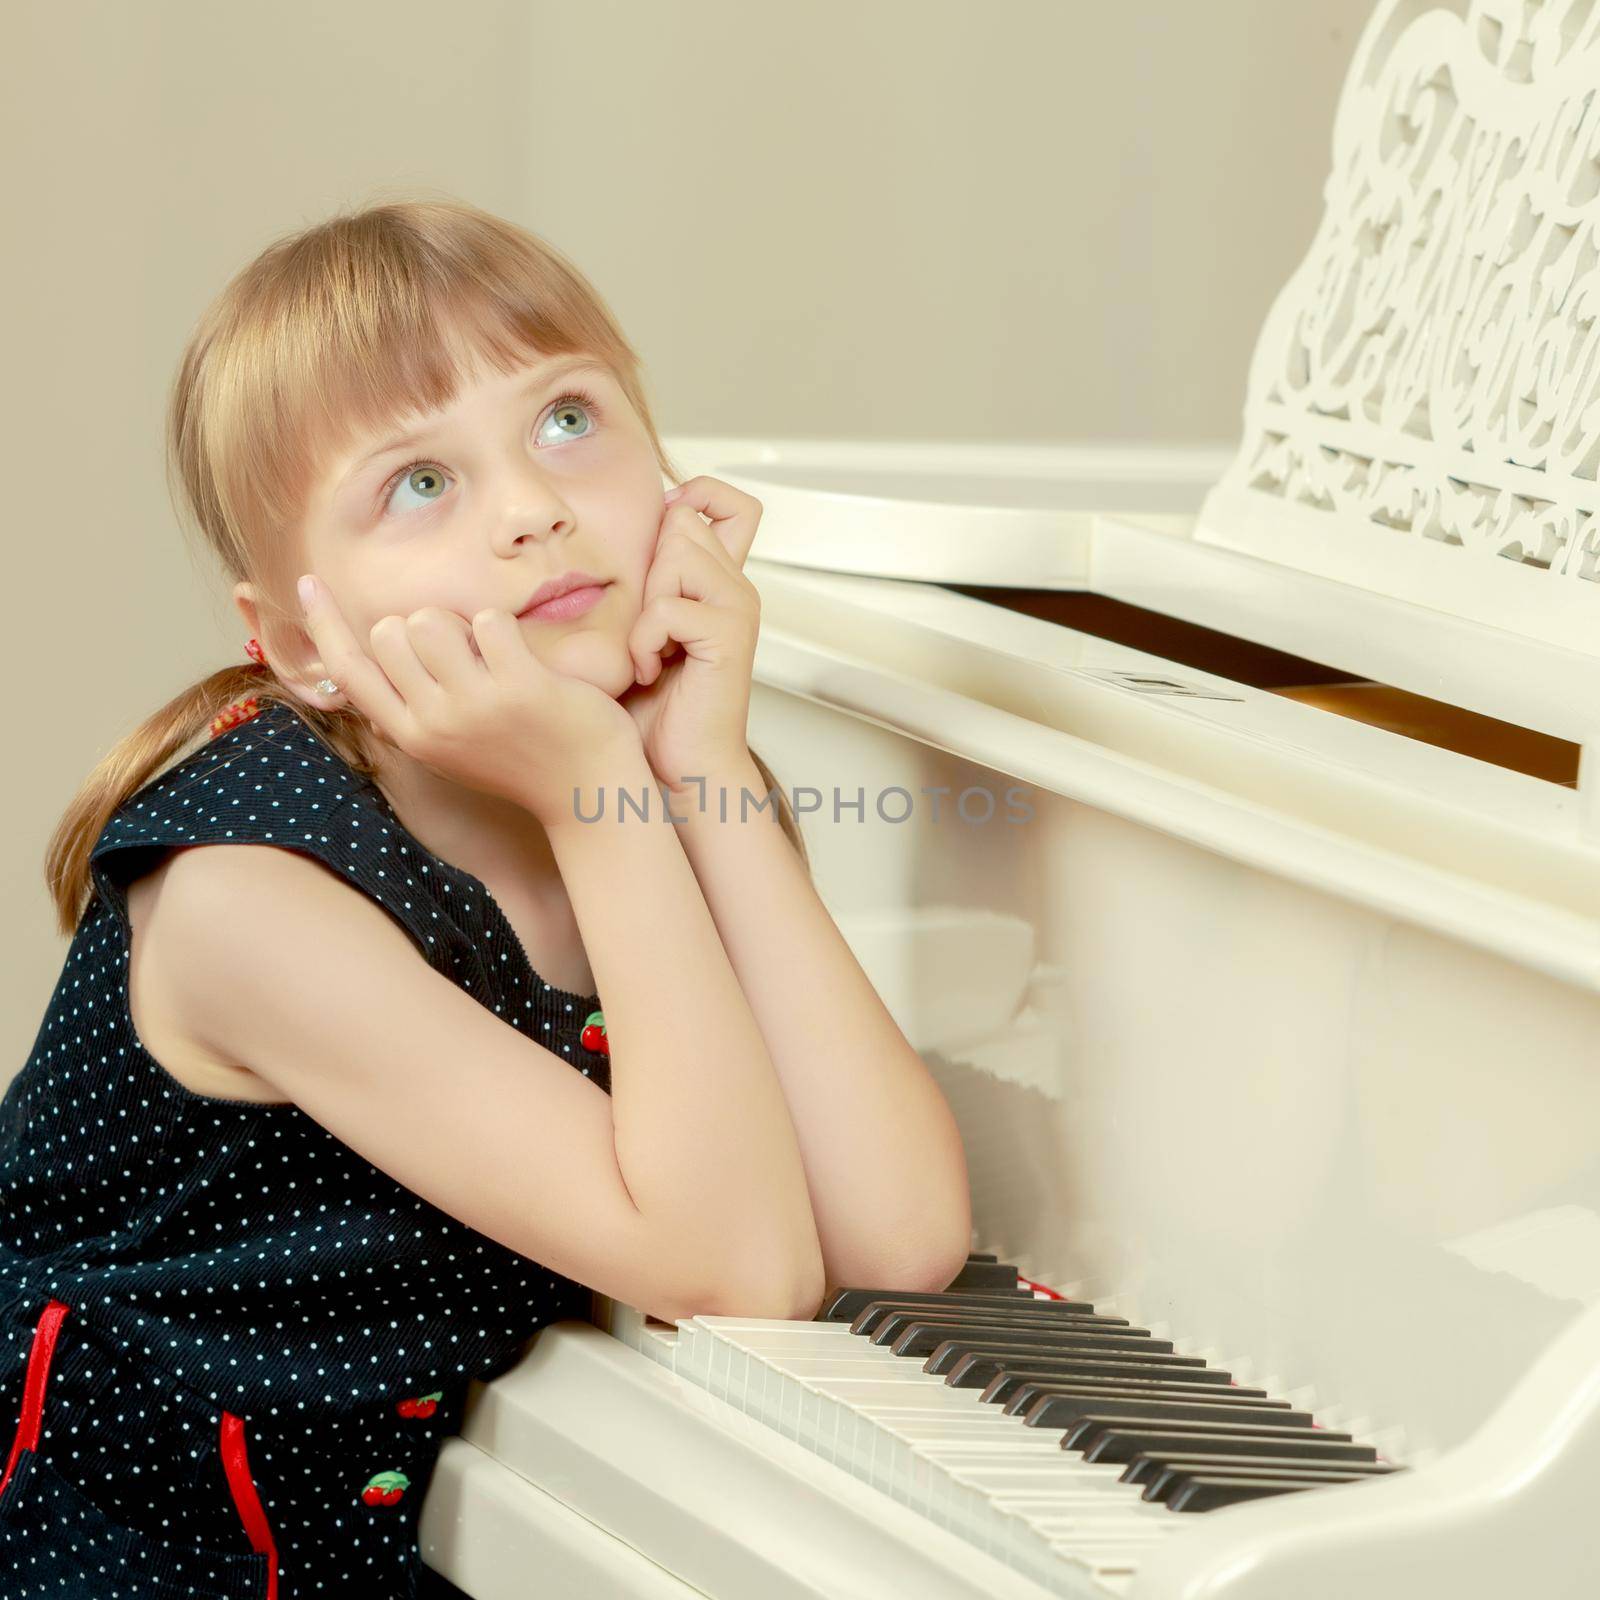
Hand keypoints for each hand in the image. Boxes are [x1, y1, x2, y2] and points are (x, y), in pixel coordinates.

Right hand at [295, 576, 641, 825]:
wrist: (588, 794)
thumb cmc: (523, 759)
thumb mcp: (452, 747)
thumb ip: (413, 708)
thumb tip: (376, 653)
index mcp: (411, 736)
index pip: (347, 672)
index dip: (324, 624)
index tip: (307, 582)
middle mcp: (433, 724)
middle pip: (389, 632)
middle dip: (422, 624)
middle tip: (464, 652)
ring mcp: (474, 706)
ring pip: (430, 620)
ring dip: (462, 622)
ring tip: (492, 656)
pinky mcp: (518, 688)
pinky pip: (488, 621)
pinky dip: (504, 628)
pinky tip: (522, 659)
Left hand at [618, 476, 762, 790]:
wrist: (677, 767)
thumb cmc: (652, 708)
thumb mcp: (637, 627)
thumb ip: (641, 581)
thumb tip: (603, 535)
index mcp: (719, 580)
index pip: (728, 500)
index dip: (691, 499)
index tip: (656, 550)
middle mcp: (736, 586)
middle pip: (683, 521)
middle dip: (649, 569)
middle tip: (648, 627)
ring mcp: (739, 608)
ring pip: (676, 554)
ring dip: (646, 605)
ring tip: (649, 649)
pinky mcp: (730, 636)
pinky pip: (667, 608)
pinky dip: (645, 642)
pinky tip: (652, 671)